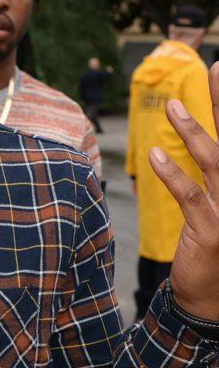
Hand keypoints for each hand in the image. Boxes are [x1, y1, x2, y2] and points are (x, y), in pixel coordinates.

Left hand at [149, 63, 218, 319]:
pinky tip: (155, 154)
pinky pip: (189, 196)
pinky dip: (172, 173)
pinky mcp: (211, 232)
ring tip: (170, 104)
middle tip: (217, 66)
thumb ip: (216, 172)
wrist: (214, 301)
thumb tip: (207, 143)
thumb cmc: (217, 249)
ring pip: (215, 162)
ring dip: (192, 131)